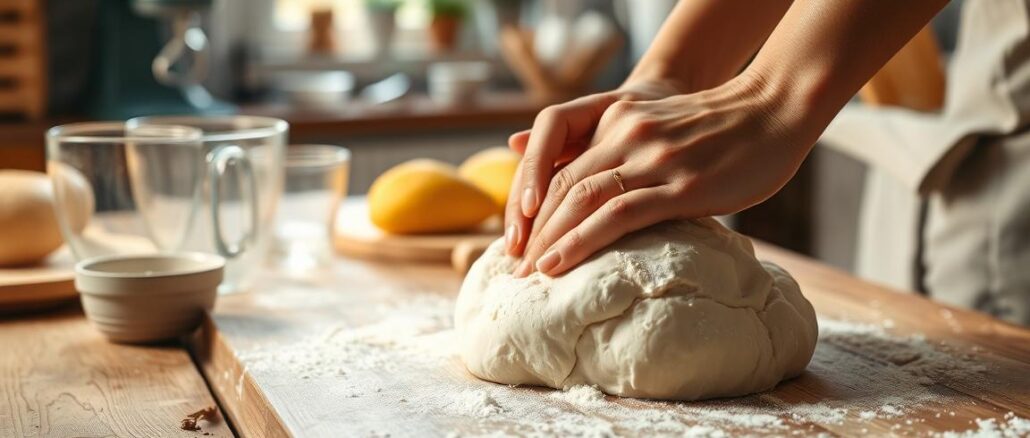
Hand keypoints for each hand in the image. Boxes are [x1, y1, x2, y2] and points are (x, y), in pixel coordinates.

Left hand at [512, 72, 816, 276]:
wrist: (775, 109)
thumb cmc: (721, 128)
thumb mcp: (658, 122)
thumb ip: (620, 145)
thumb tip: (593, 185)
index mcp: (616, 119)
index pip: (556, 167)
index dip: (530, 206)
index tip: (516, 241)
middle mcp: (626, 135)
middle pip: (560, 186)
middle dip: (531, 230)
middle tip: (513, 269)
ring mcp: (652, 160)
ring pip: (580, 200)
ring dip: (548, 241)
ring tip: (528, 275)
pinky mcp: (680, 186)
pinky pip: (618, 216)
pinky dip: (581, 241)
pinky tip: (560, 263)